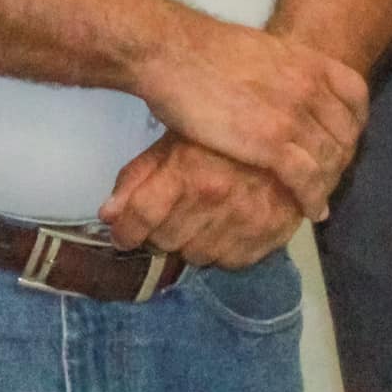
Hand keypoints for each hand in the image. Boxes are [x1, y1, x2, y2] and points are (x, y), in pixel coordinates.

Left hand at [100, 132, 305, 269]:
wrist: (284, 130)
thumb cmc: (219, 131)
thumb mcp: (172, 142)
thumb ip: (138, 177)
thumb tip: (107, 214)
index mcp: (187, 173)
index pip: (142, 216)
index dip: (124, 230)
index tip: (119, 235)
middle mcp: (216, 201)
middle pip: (167, 240)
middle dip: (155, 234)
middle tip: (157, 221)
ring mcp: (246, 221)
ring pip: (198, 256)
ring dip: (186, 243)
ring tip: (189, 221)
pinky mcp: (273, 235)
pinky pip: (232, 261)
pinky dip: (219, 251)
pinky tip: (217, 229)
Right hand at [130, 13, 365, 219]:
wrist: (169, 51)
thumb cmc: (199, 47)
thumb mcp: (255, 47)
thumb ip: (279, 69)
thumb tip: (281, 84)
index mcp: (304, 59)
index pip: (354, 92)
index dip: (354, 118)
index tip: (343, 135)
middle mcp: (308, 87)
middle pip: (343, 133)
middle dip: (339, 157)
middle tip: (328, 173)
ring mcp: (292, 117)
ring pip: (328, 160)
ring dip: (327, 182)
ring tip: (319, 196)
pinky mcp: (272, 145)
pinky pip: (307, 180)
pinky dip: (311, 198)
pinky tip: (308, 208)